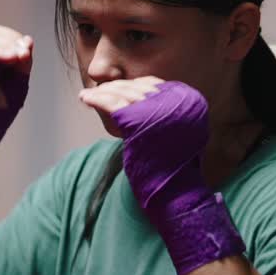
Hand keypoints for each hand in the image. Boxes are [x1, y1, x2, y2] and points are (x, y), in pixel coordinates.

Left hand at [81, 79, 244, 274]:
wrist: (176, 190)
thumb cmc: (173, 166)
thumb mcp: (176, 131)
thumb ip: (163, 113)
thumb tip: (138, 96)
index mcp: (190, 100)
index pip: (153, 84)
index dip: (132, 86)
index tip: (116, 89)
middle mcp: (177, 100)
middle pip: (137, 88)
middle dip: (114, 88)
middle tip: (98, 91)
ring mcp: (158, 108)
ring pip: (122, 93)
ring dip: (102, 93)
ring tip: (88, 95)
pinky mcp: (138, 120)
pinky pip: (112, 103)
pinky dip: (96, 99)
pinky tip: (85, 99)